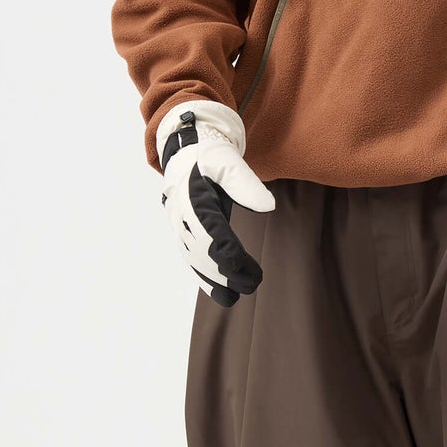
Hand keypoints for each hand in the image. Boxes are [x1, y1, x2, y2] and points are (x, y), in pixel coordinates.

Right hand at [155, 99, 275, 306]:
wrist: (186, 151)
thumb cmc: (210, 156)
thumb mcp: (228, 161)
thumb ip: (246, 183)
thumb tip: (268, 207)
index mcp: (193, 197)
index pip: (211, 232)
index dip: (228, 253)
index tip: (246, 267)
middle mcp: (181, 215)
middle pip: (202, 252)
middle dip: (226, 272)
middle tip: (253, 284)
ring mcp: (178, 226)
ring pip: (194, 260)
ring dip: (215, 280)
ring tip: (237, 295)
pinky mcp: (181, 233)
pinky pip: (190, 260)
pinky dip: (204, 278)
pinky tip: (221, 293)